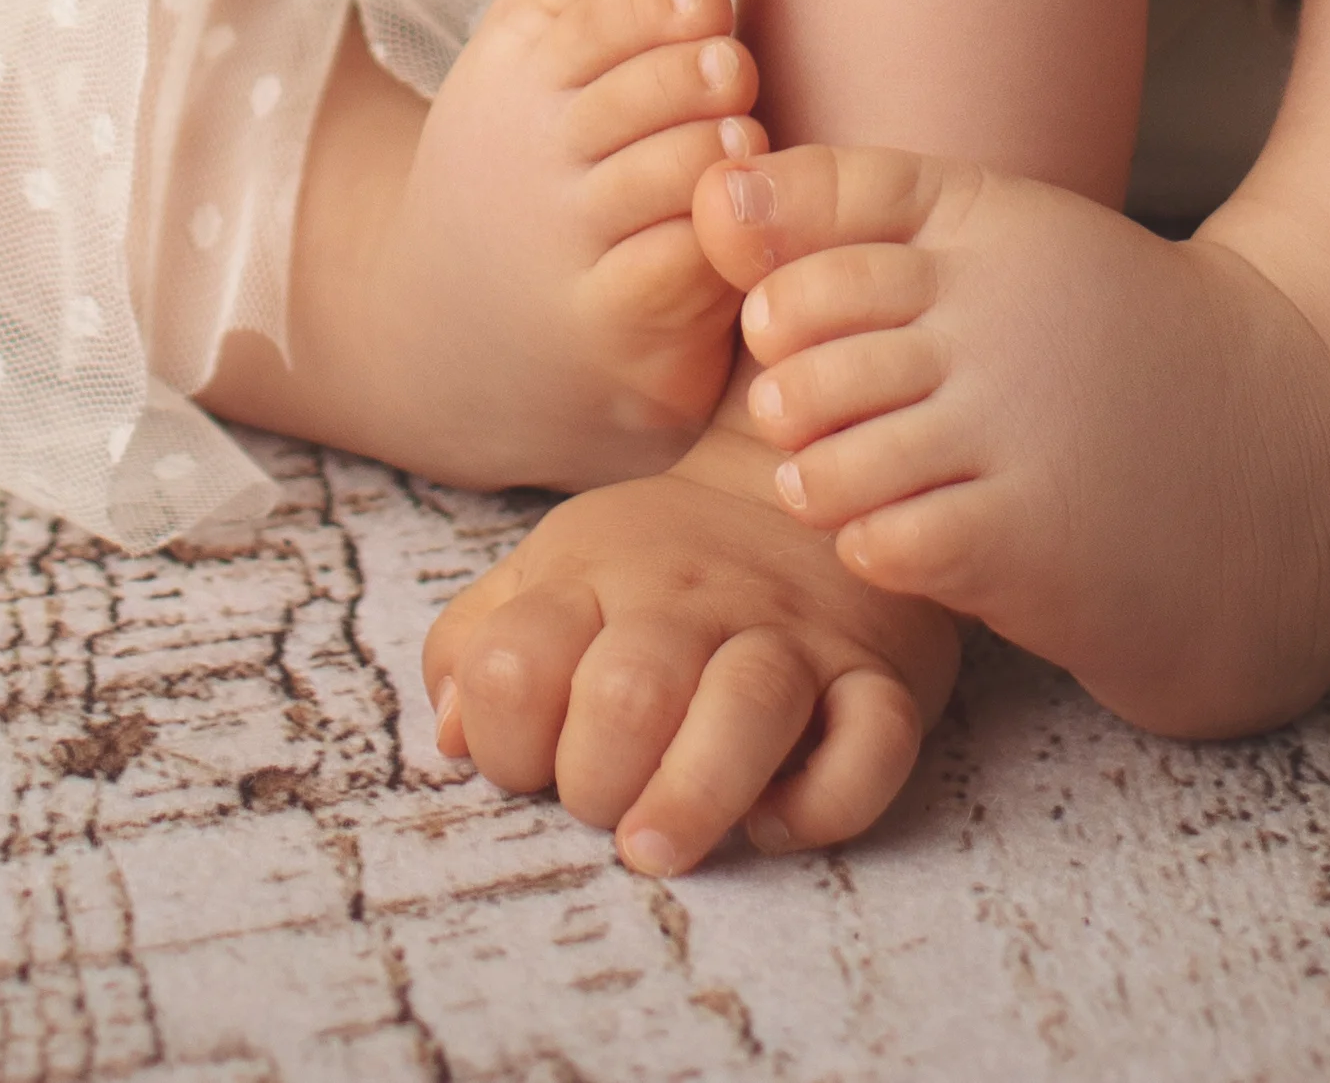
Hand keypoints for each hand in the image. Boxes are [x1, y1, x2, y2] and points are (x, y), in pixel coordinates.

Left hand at [415, 425, 964, 873]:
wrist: (800, 482)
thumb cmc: (657, 562)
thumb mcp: (553, 568)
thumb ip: (478, 642)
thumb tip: (450, 737)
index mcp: (596, 573)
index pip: (516, 660)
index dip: (503, 738)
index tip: (526, 769)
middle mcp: (693, 600)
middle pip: (630, 691)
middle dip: (597, 781)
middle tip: (606, 812)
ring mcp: (793, 635)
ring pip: (749, 707)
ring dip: (694, 794)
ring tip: (655, 847)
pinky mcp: (879, 676)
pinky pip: (874, 742)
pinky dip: (825, 800)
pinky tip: (773, 823)